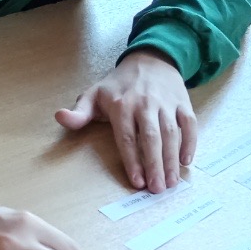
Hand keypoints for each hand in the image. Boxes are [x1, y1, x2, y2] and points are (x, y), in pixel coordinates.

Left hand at [54, 48, 196, 192]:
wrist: (150, 59)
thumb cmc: (119, 85)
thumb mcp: (94, 94)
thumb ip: (79, 112)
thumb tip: (60, 117)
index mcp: (122, 105)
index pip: (127, 137)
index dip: (132, 160)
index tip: (137, 181)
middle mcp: (145, 104)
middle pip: (151, 138)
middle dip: (155, 165)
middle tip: (157, 189)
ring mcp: (166, 103)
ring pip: (171, 133)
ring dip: (171, 159)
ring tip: (170, 182)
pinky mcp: (182, 103)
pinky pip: (189, 124)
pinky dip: (190, 143)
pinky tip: (185, 162)